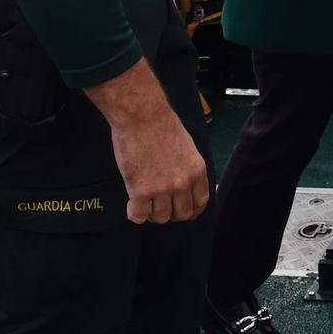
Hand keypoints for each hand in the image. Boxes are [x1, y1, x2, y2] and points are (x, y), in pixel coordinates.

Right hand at [85, 59, 209, 223]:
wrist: (142, 116)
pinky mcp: (140, 191)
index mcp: (197, 171)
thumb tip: (184, 187)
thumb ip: (187, 169)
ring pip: (160, 217)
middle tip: (160, 204)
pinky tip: (132, 205)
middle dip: (171, 213)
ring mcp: (162, 189)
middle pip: (181, 214)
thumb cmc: (162, 125)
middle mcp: (183, 183)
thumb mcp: (187, 148)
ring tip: (145, 201)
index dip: (191, 210)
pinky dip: (135, 214)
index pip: (200, 203)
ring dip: (152, 213)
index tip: (183, 210)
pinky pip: (139, 216)